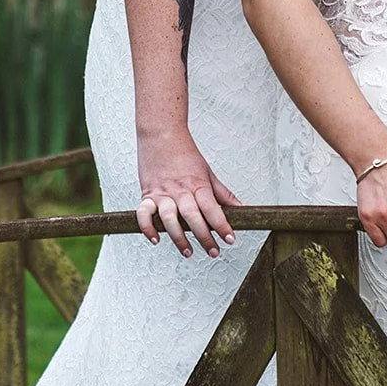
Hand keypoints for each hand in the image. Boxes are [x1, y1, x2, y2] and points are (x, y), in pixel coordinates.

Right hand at [137, 126, 241, 257]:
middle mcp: (180, 190)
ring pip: (170, 218)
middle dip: (204, 237)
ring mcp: (162, 193)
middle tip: (214, 252)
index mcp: (198, 184)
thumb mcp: (208, 172)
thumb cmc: (185, 154)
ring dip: (178, 238)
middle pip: (193, 216)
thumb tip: (242, 208)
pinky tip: (155, 239)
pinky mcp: (147, 194)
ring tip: (188, 252)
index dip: (222, 225)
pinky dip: (147, 228)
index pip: (212, 208)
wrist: (161, 133)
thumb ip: (223, 193)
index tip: (230, 239)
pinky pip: (144, 213)